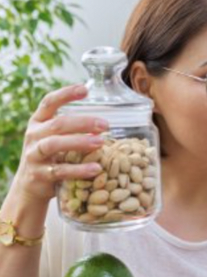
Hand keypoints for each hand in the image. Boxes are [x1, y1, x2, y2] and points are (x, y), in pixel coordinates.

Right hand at [13, 84, 108, 203]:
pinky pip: (60, 170)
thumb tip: (102, 125)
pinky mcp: (38, 175)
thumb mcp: (56, 140)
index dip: (66, 94)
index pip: (49, 102)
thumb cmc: (51, 158)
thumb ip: (73, 130)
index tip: (85, 89)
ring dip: (80, 142)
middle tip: (105, 125)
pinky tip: (96, 168)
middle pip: (58, 124)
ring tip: (100, 142)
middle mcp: (34, 136)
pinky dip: (79, 170)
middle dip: (83, 122)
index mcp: (38, 122)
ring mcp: (34, 155)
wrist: (30, 187)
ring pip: (55, 144)